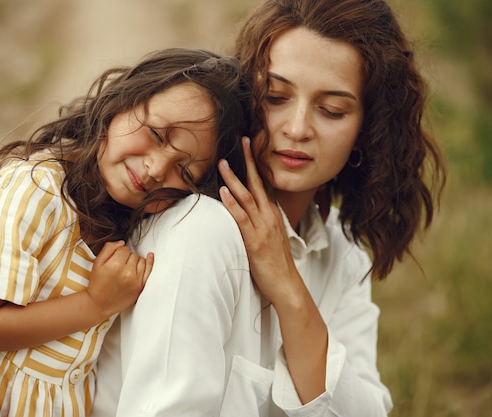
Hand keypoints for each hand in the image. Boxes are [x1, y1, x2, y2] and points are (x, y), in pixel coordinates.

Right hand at [86, 240, 152, 318]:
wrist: (99, 304)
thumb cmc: (98, 284)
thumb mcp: (97, 263)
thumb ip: (109, 248)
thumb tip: (121, 242)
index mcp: (115, 265)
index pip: (124, 249)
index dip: (118, 252)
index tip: (115, 258)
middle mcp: (127, 272)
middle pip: (133, 254)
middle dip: (126, 257)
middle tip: (118, 266)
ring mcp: (136, 280)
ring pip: (141, 260)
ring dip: (135, 262)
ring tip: (126, 269)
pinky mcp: (140, 287)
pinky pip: (149, 270)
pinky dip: (149, 263)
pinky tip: (149, 257)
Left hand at [217, 137, 297, 302]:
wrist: (287, 285)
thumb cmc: (275, 263)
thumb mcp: (270, 237)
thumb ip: (261, 222)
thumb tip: (250, 211)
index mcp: (272, 214)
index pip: (264, 183)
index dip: (257, 164)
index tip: (251, 146)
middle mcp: (269, 216)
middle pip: (258, 183)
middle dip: (248, 161)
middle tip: (241, 140)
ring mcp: (263, 227)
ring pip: (247, 197)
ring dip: (234, 178)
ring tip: (223, 162)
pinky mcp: (255, 240)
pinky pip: (242, 218)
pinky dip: (233, 203)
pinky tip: (224, 192)